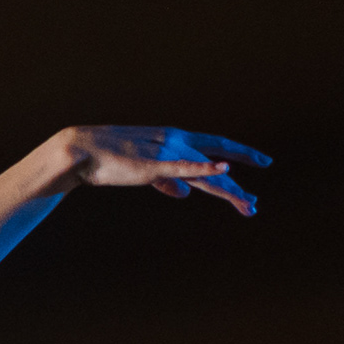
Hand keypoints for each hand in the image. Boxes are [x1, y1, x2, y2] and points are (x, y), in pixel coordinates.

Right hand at [57, 125, 265, 216]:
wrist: (82, 151)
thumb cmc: (109, 159)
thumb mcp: (144, 170)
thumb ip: (168, 180)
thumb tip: (186, 193)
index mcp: (174, 138)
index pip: (215, 144)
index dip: (240, 152)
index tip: (262, 160)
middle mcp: (177, 142)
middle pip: (216, 166)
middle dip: (236, 188)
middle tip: (254, 205)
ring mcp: (167, 152)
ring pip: (207, 173)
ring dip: (229, 190)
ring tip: (249, 204)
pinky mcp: (155, 165)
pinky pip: (185, 167)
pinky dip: (205, 168)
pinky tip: (224, 168)